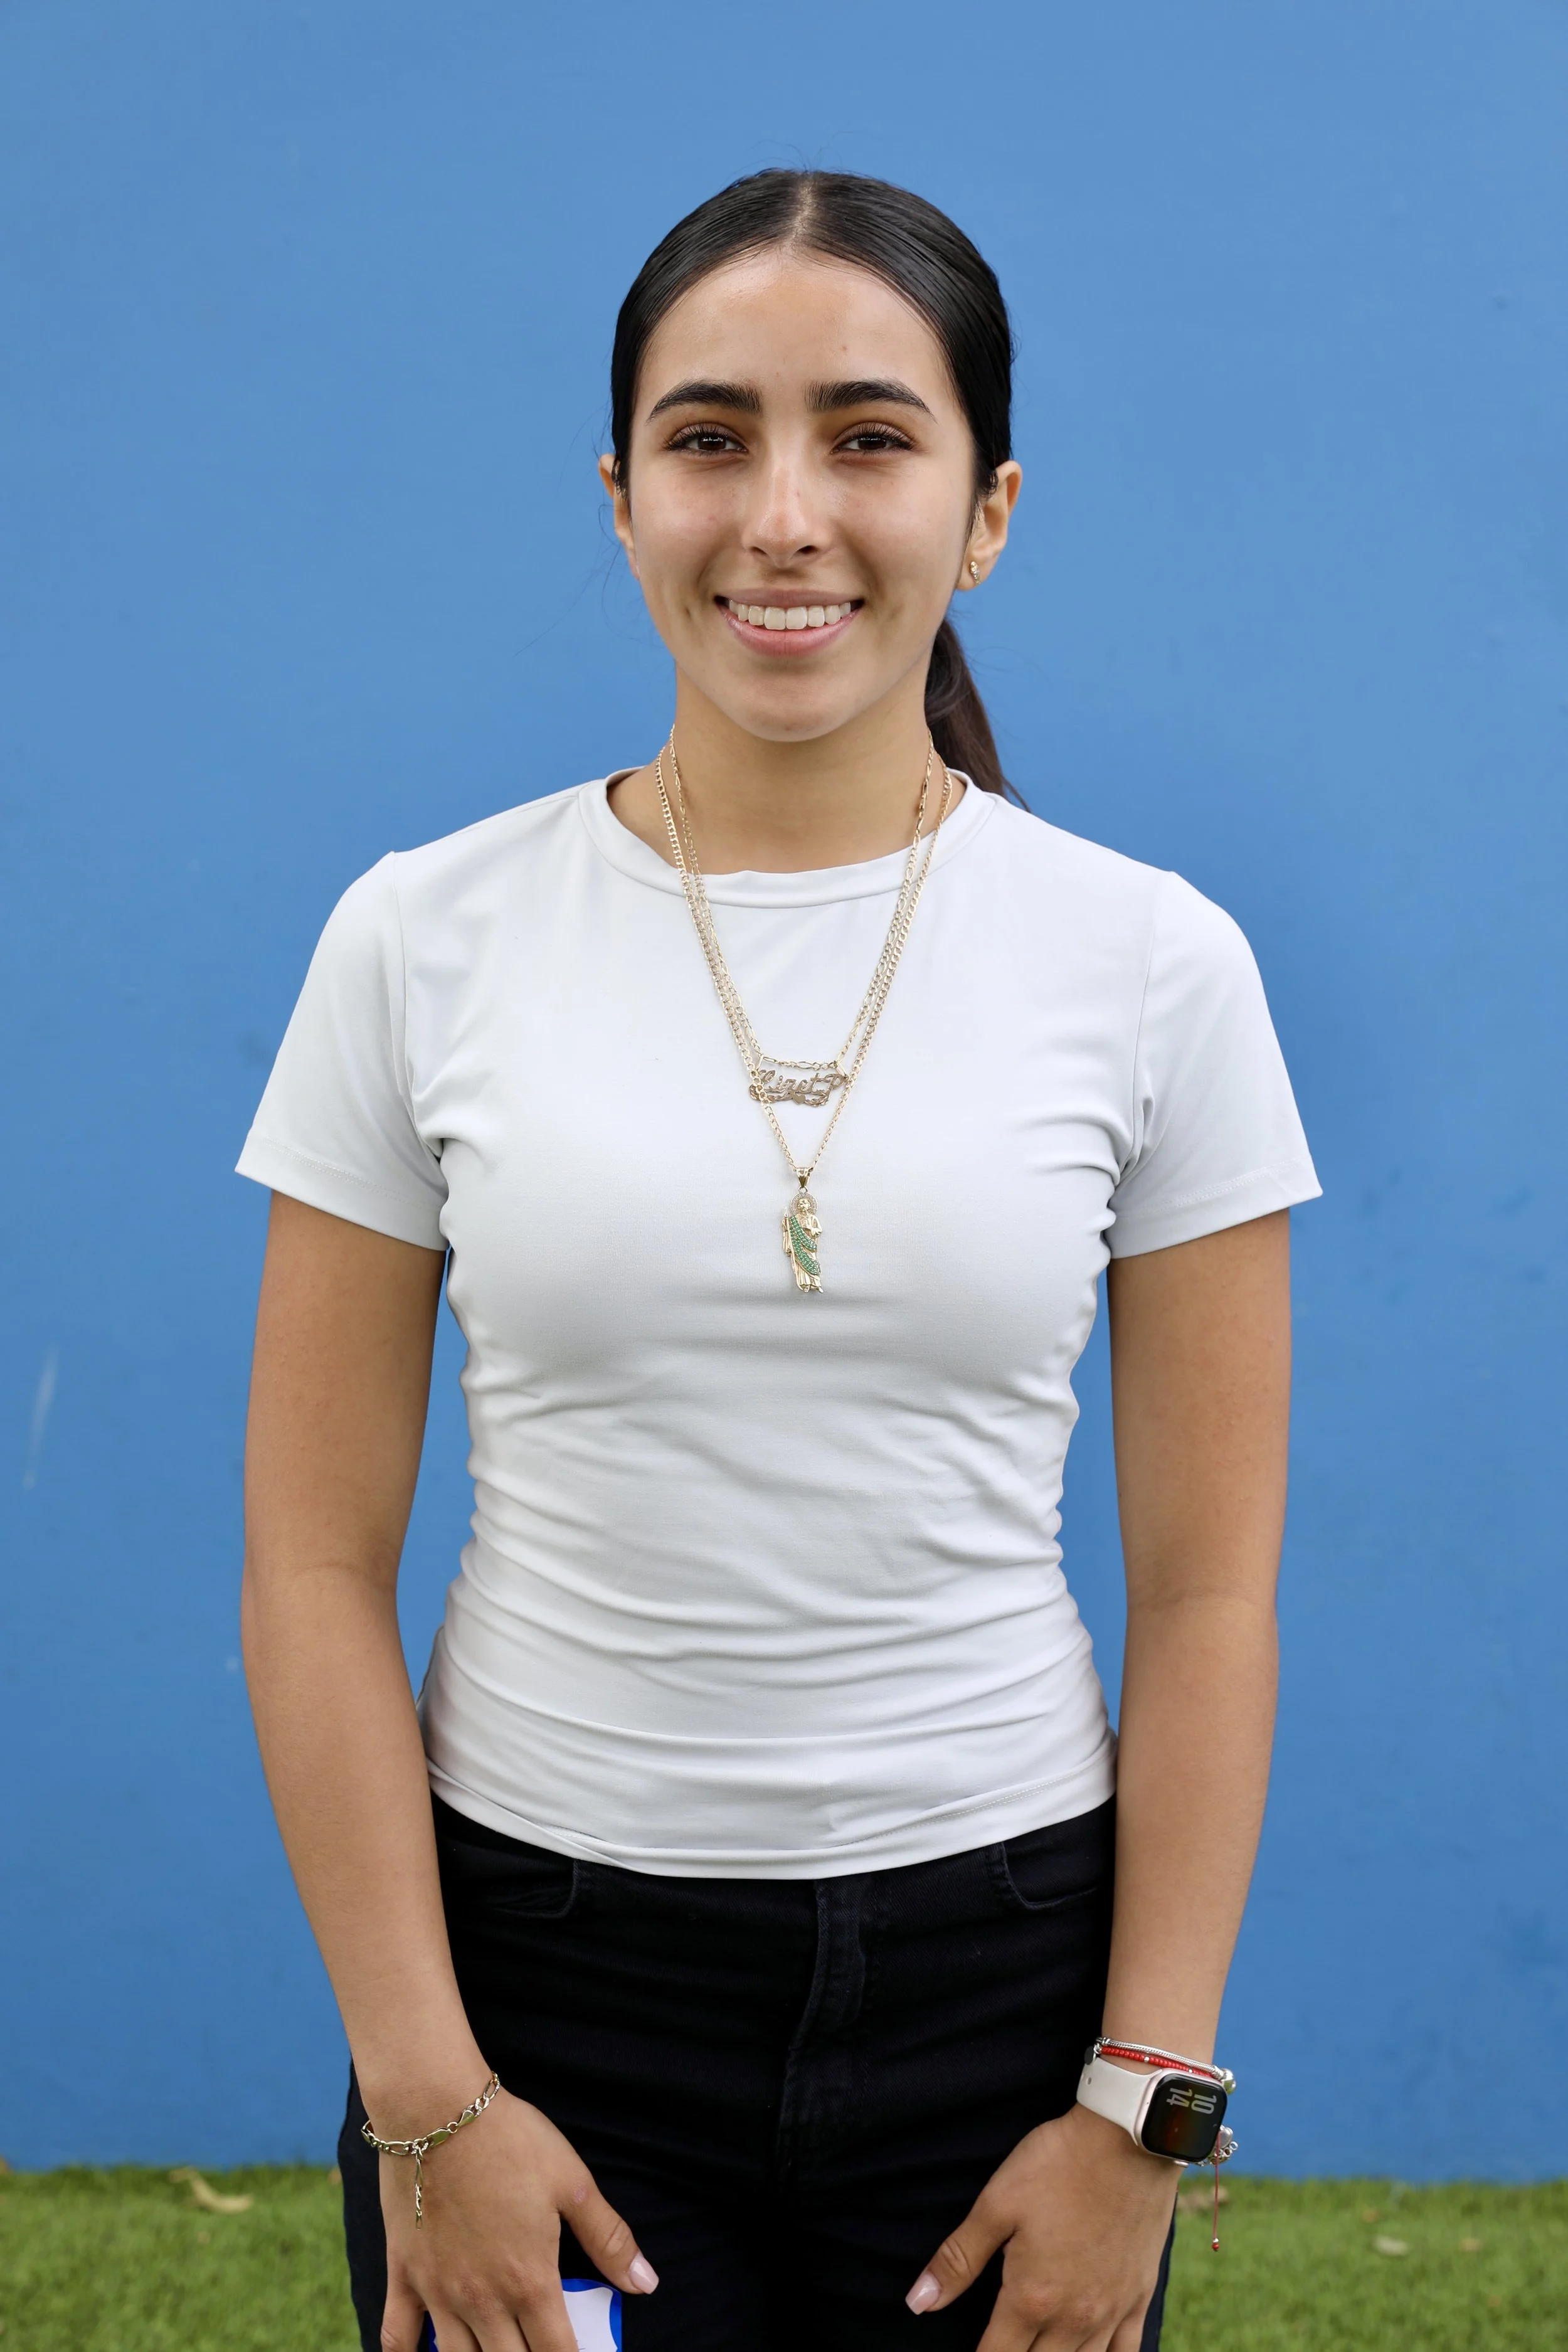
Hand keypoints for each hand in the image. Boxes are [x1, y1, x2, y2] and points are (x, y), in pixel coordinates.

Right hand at [378, 2086, 656, 2351]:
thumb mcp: (572, 2182)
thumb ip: (608, 2239)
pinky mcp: (403, 2274)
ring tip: (499, 2348)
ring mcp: (438, 2292)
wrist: (436, 2108)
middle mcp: (482, 2299)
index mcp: (529, 2280)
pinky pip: (397, 2335)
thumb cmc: (509, 2139)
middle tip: (540, 2344)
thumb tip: (646, 2283)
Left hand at [906, 2102, 1176, 2349]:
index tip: (972, 2350)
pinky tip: (1089, 2351)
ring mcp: (1112, 2311)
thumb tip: (917, 2303)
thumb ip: (958, 2260)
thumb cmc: (1058, 2165)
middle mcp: (1074, 2318)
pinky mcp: (1140, 2296)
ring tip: (1036, 2346)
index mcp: (1032, 2298)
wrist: (1128, 2137)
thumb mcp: (996, 2204)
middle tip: (1001, 2341)